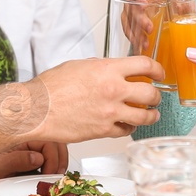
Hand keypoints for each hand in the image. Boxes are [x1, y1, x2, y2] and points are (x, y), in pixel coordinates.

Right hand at [5, 56, 162, 142]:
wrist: (36, 110)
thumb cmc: (51, 87)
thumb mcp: (79, 66)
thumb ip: (100, 68)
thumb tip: (112, 70)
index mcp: (108, 69)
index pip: (145, 65)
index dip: (157, 69)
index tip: (159, 73)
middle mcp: (113, 90)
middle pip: (150, 93)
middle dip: (156, 96)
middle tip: (155, 96)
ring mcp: (110, 112)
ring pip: (144, 116)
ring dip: (151, 115)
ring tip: (151, 114)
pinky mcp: (103, 131)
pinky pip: (126, 130)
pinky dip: (129, 128)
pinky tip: (127, 125)